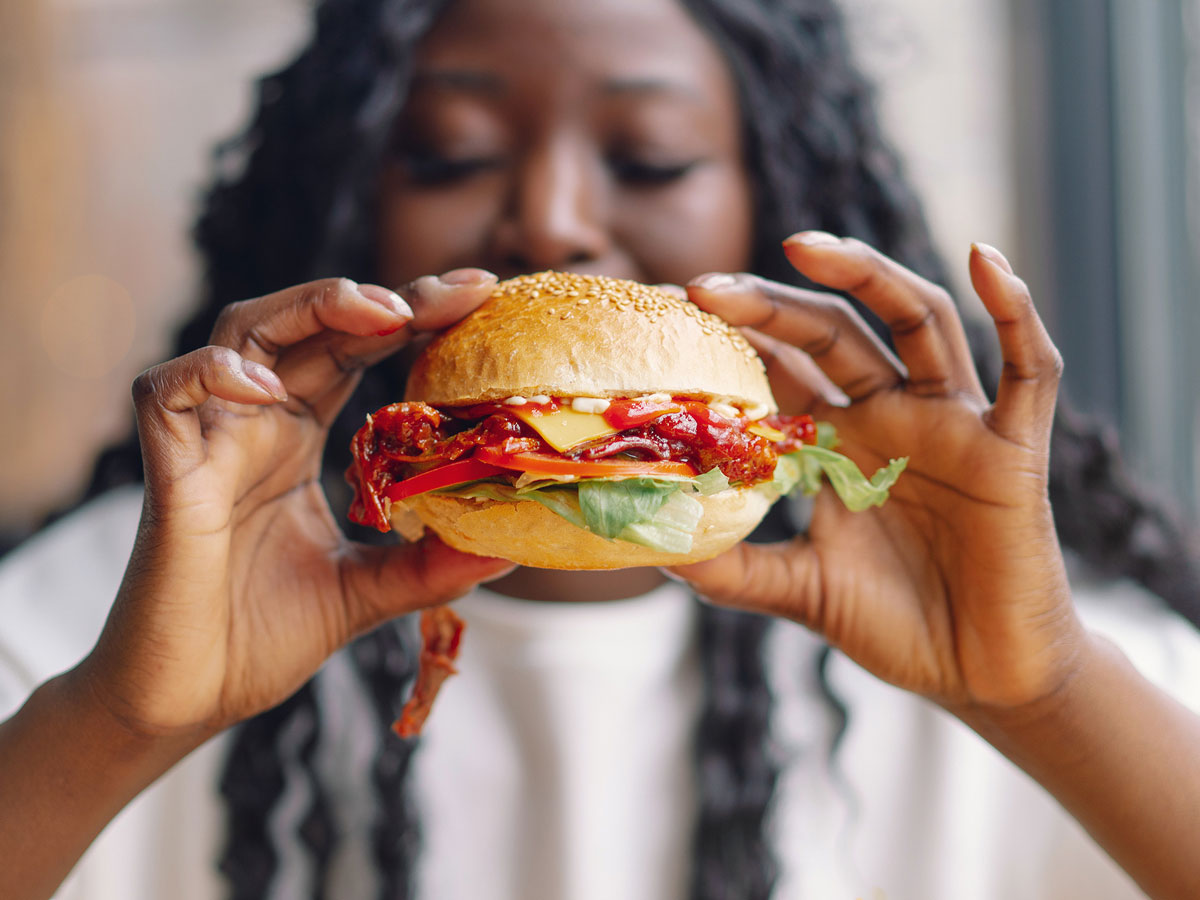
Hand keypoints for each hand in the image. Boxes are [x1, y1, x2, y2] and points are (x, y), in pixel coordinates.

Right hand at [80, 271, 513, 739]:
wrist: (185, 700)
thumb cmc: (261, 639)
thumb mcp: (368, 593)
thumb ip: (429, 565)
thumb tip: (511, 548)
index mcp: (298, 439)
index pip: (356, 352)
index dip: (411, 316)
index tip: (480, 294)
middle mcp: (257, 426)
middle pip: (310, 324)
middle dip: (382, 297)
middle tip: (454, 292)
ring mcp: (210, 442)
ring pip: (242, 332)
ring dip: (309, 308)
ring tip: (381, 314)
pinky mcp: (169, 474)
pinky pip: (167, 393)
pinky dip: (212, 374)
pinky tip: (270, 389)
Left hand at [669, 234, 1082, 711]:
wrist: (979, 674)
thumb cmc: (895, 624)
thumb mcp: (800, 590)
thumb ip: (734, 570)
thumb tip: (655, 548)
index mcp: (839, 440)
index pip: (781, 365)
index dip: (732, 335)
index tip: (668, 309)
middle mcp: (893, 415)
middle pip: (833, 332)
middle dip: (772, 303)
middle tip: (707, 288)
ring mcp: (953, 424)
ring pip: (919, 321)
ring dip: (869, 276)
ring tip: (806, 248)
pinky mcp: (1013, 449)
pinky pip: (1029, 368)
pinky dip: (1015, 310)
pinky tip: (984, 258)